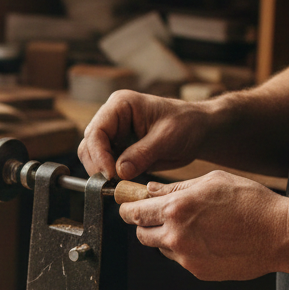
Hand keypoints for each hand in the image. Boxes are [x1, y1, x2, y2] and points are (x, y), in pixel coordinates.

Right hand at [78, 90, 212, 180]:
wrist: (199, 131)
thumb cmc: (187, 124)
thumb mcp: (167, 137)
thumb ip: (142, 154)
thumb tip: (119, 172)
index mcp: (120, 105)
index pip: (97, 131)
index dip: (99, 155)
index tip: (110, 174)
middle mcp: (111, 118)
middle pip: (89, 145)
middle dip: (97, 166)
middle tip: (111, 184)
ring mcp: (113, 134)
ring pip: (93, 157)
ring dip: (102, 173)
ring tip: (119, 184)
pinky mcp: (117, 150)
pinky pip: (105, 166)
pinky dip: (110, 177)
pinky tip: (122, 182)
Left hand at [118, 169, 288, 281]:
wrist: (280, 234)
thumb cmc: (251, 203)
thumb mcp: (211, 182)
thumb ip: (175, 188)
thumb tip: (150, 190)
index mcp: (176, 209)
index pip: (133, 213)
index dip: (128, 209)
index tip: (128, 207)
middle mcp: (176, 235)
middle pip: (141, 233)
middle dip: (145, 224)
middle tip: (158, 216)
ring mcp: (186, 257)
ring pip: (160, 247)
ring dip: (166, 237)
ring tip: (194, 226)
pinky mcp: (198, 271)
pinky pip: (181, 259)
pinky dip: (186, 250)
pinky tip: (208, 240)